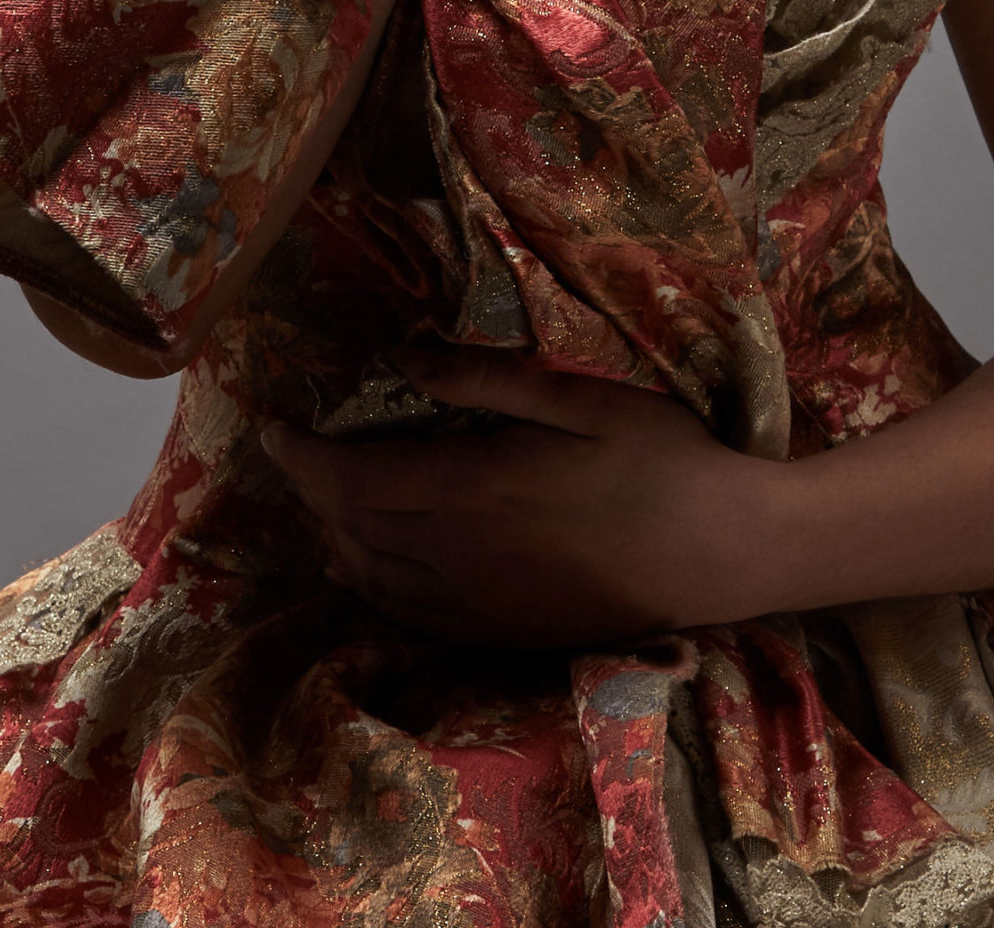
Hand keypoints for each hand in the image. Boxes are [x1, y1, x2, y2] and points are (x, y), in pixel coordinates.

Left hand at [261, 346, 778, 648]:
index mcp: (474, 487)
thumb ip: (486, 380)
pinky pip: (408, 617)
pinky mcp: (500, 635)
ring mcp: (478, 605)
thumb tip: (404, 357)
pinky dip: (370, 587)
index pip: (354, 478)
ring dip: (334, 539)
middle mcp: (459, 555)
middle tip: (296, 456)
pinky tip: (369, 568)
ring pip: (371, 577)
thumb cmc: (660, 459)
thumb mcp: (581, 397)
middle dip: (312, 491)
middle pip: (352, 528)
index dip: (302, 457)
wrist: (720, 554)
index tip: (272, 429)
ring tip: (323, 506)